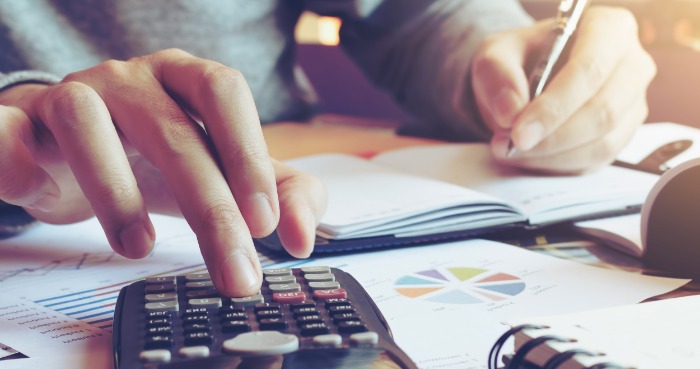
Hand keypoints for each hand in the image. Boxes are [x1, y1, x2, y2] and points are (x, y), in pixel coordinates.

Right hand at [0, 49, 326, 295]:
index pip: (224, 93)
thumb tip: (303, 238)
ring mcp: (73, 95)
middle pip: (173, 131)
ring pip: (88, 123)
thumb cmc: (155, 160)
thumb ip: (279, 195)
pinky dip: (15, 157)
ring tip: (140, 247)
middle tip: (234, 270)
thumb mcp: (224, 175)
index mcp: (185, 80)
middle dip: (210, 208)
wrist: (70, 151)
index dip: (247, 154)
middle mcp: (132, 79)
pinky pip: (8, 130)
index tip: (265, 223)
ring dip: (116, 192)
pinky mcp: (21, 122)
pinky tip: (42, 194)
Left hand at [471, 6, 655, 172]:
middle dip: (551, 138)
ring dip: (552, 156)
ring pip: (602, 142)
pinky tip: (530, 157)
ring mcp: (632, 103)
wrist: (528, 77)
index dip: (554, 107)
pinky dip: (559, 165)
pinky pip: (596, 160)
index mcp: (609, 28)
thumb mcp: (496, 53)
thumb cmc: (521, 57)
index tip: (518, 132)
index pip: (590, 70)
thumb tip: (511, 112)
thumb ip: (498, 75)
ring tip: (511, 151)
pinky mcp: (623, 135)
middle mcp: (632, 64)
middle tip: (510, 146)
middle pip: (602, 111)